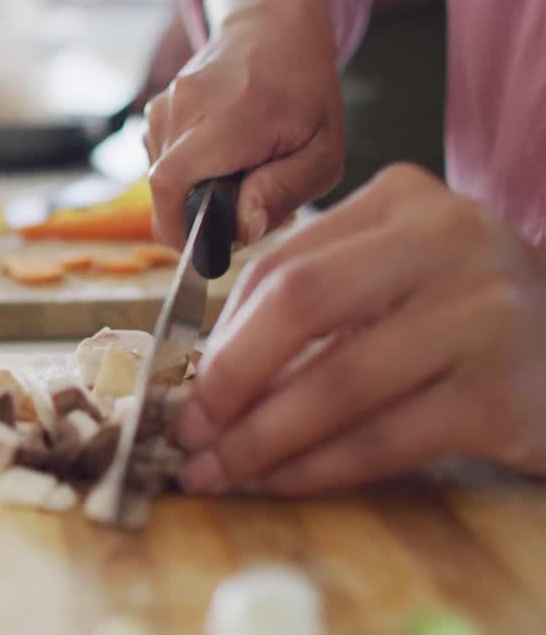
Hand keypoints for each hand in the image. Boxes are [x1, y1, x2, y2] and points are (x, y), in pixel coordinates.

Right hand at [142, 0, 344, 249]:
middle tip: (242, 211)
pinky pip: (161, 163)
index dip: (178, 227)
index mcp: (229, 116)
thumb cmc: (304, 94)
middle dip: (195, 216)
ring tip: (237, 177)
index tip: (207, 247)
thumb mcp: (321, 151)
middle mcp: (183, 107)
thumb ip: (282, 192)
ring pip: (162, 179)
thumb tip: (240, 230)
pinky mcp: (154, 112)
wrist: (272, 31)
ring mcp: (163, 106)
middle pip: (164, 190)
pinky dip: (187, 174)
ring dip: (193, 193)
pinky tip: (220, 160)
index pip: (170, 183)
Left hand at [176, 165, 545, 494]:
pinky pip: (387, 438)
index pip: (282, 264)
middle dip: (229, 376)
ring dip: (263, 437)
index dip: (219, 334)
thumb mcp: (394, 273)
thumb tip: (207, 373)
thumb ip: (313, 298)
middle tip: (188, 430)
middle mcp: (449, 241)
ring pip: (340, 380)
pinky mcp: (505, 394)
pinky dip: (321, 466)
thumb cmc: (463, 312)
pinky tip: (282, 481)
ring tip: (219, 469)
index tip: (177, 386)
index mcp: (403, 201)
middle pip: (301, 303)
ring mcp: (485, 315)